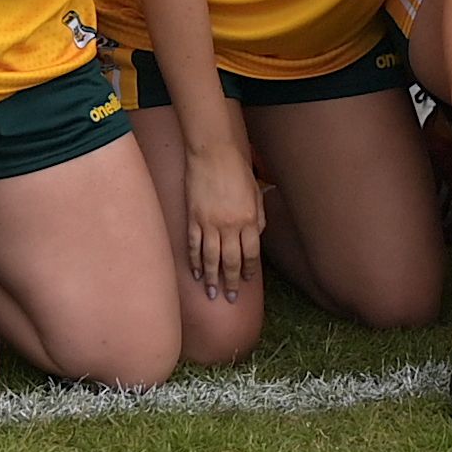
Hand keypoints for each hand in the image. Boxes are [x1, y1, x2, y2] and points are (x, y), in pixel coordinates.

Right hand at [181, 133, 262, 302]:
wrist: (214, 154)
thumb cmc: (238, 171)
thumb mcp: (256, 194)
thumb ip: (258, 218)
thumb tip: (256, 236)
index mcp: (249, 220)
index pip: (251, 253)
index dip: (249, 270)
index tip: (246, 281)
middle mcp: (231, 226)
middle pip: (231, 261)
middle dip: (231, 282)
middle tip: (229, 297)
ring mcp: (210, 224)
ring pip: (211, 258)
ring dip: (212, 278)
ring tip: (212, 293)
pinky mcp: (193, 219)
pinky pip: (194, 246)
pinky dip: (194, 262)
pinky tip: (196, 273)